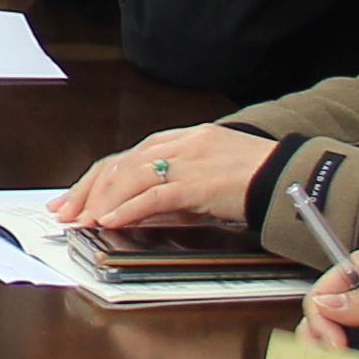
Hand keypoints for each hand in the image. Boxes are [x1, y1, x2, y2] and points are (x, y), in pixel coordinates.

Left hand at [56, 123, 271, 228]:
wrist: (292, 177)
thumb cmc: (257, 180)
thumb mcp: (209, 181)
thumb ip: (175, 192)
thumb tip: (140, 212)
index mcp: (183, 139)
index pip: (128, 156)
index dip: (97, 177)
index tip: (76, 197)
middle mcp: (181, 143)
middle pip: (120, 163)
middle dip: (87, 189)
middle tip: (66, 212)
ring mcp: (189, 160)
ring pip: (130, 176)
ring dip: (101, 200)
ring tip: (82, 220)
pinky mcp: (198, 181)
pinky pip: (154, 195)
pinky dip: (127, 208)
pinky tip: (110, 219)